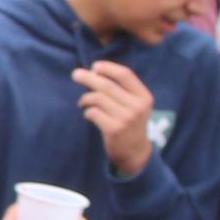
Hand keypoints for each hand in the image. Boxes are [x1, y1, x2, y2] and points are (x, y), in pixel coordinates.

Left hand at [72, 61, 158, 177]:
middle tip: (75, 74)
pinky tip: (88, 114)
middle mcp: (137, 106)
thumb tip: (94, 71)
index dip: (108, 67)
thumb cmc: (130, 123)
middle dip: (88, 78)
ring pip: (98, 98)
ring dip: (86, 98)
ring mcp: (126, 119)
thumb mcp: (135, 105)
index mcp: (144, 96)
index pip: (125, 74)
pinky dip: (87, 112)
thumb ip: (122, 90)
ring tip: (83, 102)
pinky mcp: (114, 130)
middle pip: (107, 85)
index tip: (94, 66)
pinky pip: (93, 113)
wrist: (135, 152)